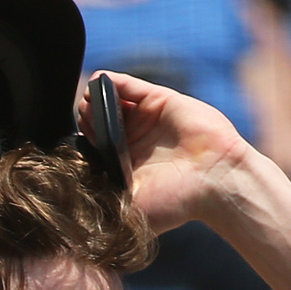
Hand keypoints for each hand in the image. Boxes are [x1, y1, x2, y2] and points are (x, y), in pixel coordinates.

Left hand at [85, 68, 251, 233]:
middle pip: (102, 123)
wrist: (215, 181)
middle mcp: (138, 142)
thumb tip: (77, 204)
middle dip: (88, 118)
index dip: (84, 141)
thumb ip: (107, 202)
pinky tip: (99, 81)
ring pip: (114, 103)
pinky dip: (114, 82)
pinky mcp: (161, 101)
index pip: (97, 148)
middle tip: (82, 116)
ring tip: (86, 100)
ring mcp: (149, 120)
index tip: (75, 139)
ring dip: (96, 100)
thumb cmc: (178, 202)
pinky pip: (132, 87)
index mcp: (129, 167)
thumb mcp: (132, 209)